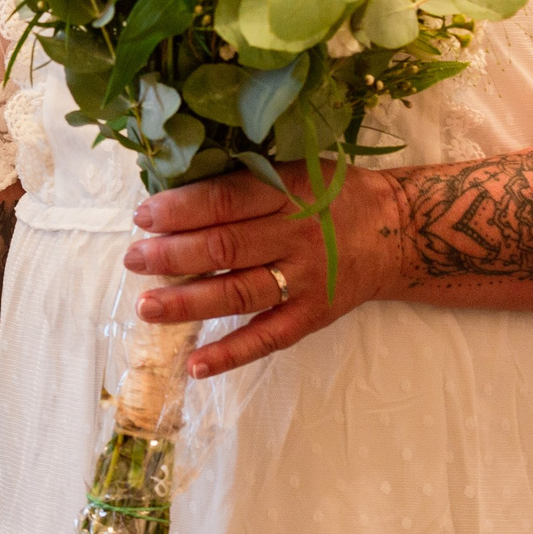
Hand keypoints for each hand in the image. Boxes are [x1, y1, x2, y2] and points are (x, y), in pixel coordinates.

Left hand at [124, 163, 402, 378]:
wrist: (399, 231)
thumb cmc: (335, 193)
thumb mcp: (298, 169)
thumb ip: (249, 179)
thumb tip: (178, 190)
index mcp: (289, 191)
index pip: (226, 201)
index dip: (181, 209)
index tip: (143, 216)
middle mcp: (296, 236)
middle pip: (225, 248)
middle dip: (172, 255)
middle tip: (133, 258)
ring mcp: (305, 281)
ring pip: (239, 294)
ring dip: (188, 303)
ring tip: (146, 307)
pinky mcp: (312, 316)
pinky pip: (267, 338)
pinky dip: (231, 354)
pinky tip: (195, 364)